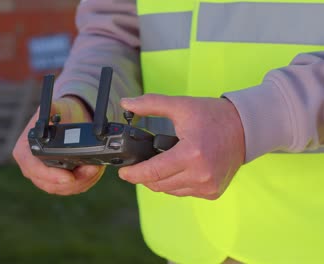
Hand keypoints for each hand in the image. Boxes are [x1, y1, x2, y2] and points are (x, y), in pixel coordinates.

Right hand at [13, 97, 105, 194]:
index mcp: (24, 150)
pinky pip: (70, 189)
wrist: (70, 119)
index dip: (49, 175)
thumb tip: (51, 109)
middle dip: (72, 181)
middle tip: (91, 169)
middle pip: (48, 184)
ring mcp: (44, 177)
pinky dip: (85, 182)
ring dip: (82, 181)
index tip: (68, 177)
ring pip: (61, 189)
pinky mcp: (58, 182)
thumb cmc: (60, 112)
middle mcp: (31, 167)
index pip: (32, 168)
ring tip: (95, 167)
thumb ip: (52, 109)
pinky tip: (94, 171)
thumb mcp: (56, 107)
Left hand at [118, 94, 244, 199]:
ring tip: (158, 164)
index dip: (134, 174)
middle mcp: (200, 174)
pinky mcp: (213, 192)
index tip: (123, 172)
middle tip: (139, 165)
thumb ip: (150, 104)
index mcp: (191, 154)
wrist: (246, 128)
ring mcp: (208, 186)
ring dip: (160, 181)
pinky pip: (184, 192)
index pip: (153, 172)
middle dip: (144, 176)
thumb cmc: (213, 116)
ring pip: (170, 191)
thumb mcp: (180, 105)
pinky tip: (177, 170)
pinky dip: (176, 183)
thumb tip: (125, 102)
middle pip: (158, 184)